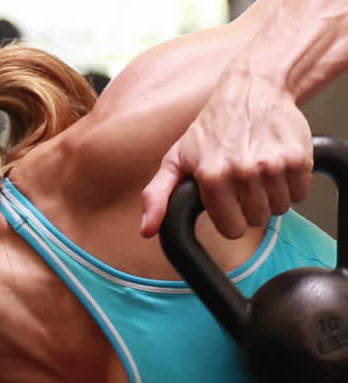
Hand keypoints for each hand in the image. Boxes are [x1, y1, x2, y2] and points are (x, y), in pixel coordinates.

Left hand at [141, 75, 313, 238]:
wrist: (253, 87)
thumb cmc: (213, 127)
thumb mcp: (177, 158)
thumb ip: (158, 196)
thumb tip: (147, 230)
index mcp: (212, 176)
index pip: (232, 229)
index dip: (233, 219)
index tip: (231, 201)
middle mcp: (242, 171)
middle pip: (258, 220)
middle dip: (254, 206)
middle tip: (247, 180)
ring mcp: (272, 164)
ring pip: (280, 208)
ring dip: (274, 195)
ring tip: (262, 170)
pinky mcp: (298, 156)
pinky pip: (300, 193)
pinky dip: (294, 183)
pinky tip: (279, 164)